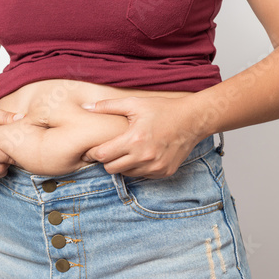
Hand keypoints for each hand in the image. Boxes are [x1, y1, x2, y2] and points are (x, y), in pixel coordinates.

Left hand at [80, 96, 204, 178]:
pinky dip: (137, 167)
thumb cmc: (162, 110)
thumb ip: (108, 106)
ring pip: (125, 174)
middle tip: (110, 149)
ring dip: (122, 164)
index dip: (94, 153)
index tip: (93, 149)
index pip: (103, 156)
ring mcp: (155, 167)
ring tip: (127, 150)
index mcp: (134, 140)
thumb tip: (86, 107)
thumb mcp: (134, 104)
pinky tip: (141, 154)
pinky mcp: (164, 172)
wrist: (192, 120)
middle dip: (106, 160)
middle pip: (111, 169)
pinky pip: (141, 175)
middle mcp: (144, 157)